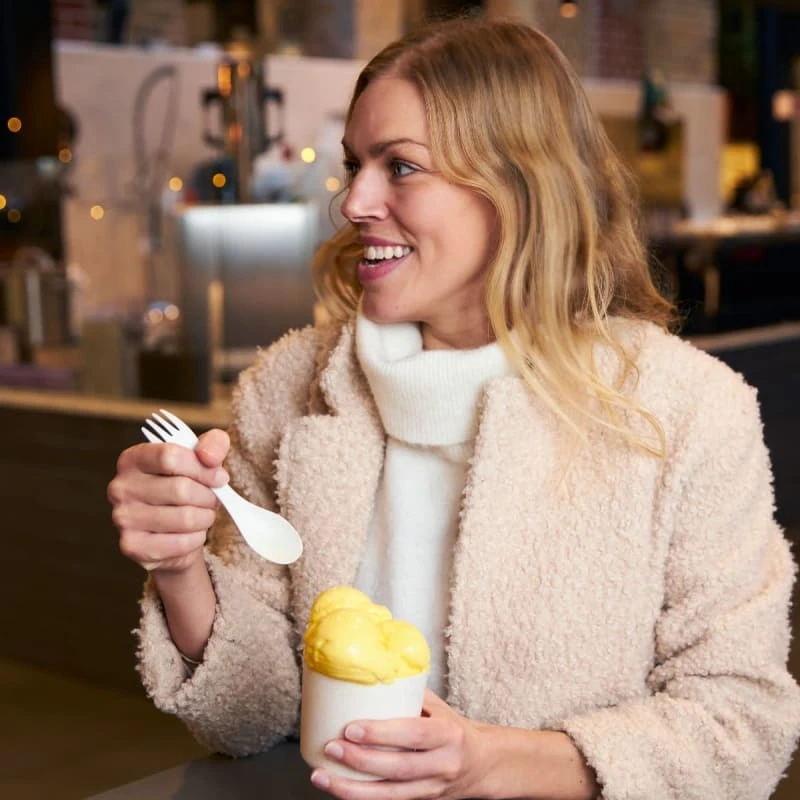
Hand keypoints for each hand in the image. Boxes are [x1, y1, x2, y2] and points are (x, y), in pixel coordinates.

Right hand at [108, 428, 229, 573]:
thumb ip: (213, 444)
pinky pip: (180, 543)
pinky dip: (196, 539)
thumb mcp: (204, 456)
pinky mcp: (132, 547)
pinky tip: (191, 534)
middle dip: (207, 497)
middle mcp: (121, 487)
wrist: (176, 529)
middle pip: (180, 489)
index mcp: (134, 459)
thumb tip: (209, 457)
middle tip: (211, 500)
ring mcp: (122, 518)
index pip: (169, 456)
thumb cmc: (189, 485)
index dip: (202, 468)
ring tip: (202, 515)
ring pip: (184, 518)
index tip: (219, 477)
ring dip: (204, 518)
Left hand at [311, 690, 490, 799]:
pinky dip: (361, 798)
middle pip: (398, 767)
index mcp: (447, 735)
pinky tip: (339, 789)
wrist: (483, 765)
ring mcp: (432, 788)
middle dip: (360, 760)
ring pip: (389, 795)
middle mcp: (441, 764)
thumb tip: (372, 672)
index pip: (413, 734)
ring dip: (352, 789)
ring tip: (323, 776)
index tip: (351, 727)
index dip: (381, 733)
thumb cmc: (455, 730)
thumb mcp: (439, 708)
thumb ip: (409, 694)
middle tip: (331, 747)